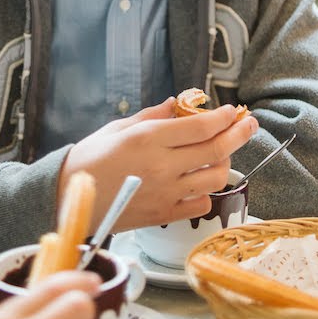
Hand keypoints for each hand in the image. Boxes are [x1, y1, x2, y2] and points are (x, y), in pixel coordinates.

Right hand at [60, 97, 258, 231]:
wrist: (68, 197)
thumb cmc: (90, 158)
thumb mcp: (119, 128)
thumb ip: (153, 116)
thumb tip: (178, 104)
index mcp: (149, 139)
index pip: (202, 127)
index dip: (224, 118)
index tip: (233, 111)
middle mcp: (162, 165)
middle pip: (217, 150)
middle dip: (240, 134)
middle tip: (249, 125)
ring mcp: (166, 192)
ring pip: (215, 178)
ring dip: (224, 163)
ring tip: (218, 154)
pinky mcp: (164, 214)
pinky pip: (201, 204)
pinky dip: (205, 192)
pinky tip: (197, 182)